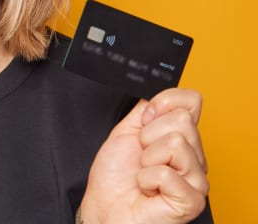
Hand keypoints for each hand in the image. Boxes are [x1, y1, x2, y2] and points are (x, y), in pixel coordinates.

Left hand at [80, 88, 208, 223]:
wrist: (105, 208)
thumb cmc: (114, 178)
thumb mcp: (126, 132)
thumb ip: (145, 109)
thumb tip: (158, 93)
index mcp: (181, 138)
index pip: (191, 100)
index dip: (162, 104)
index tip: (144, 122)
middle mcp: (194, 156)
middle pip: (182, 120)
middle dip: (148, 136)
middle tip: (141, 156)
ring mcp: (196, 178)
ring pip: (176, 143)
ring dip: (147, 159)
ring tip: (144, 173)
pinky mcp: (192, 199)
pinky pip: (166, 172)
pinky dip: (147, 180)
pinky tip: (148, 189)